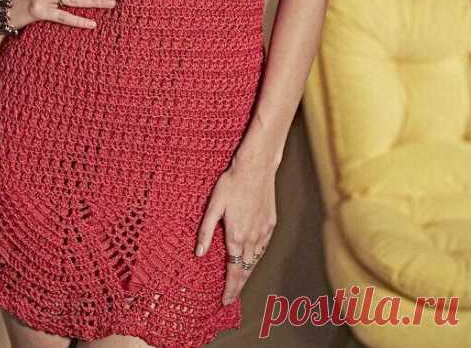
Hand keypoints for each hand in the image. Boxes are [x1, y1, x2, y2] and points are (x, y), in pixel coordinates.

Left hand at [195, 157, 276, 305]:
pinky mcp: (271, 223)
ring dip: (248, 273)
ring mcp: (264, 231)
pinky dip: (257, 258)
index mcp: (236, 236)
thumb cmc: (231, 183)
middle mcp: (252, 238)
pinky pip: (263, 247)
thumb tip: (199, 254)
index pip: (233, 271)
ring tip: (240, 281)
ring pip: (256, 260)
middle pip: (246, 270)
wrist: (256, 168)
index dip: (230, 288)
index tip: (225, 301)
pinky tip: (253, 259)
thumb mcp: (213, 206)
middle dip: (238, 285)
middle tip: (231, 297)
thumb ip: (205, 231)